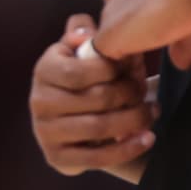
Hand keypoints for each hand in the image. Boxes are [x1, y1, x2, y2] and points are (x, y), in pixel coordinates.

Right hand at [30, 14, 158, 178]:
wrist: (68, 118)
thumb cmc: (81, 79)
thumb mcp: (78, 50)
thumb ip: (81, 33)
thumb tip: (83, 31)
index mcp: (44, 69)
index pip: (79, 70)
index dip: (112, 69)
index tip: (132, 66)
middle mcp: (39, 101)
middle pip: (95, 99)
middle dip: (129, 95)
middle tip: (146, 92)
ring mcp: (45, 132)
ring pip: (99, 127)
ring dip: (134, 120)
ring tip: (151, 113)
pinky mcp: (57, 157)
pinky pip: (97, 157)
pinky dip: (127, 149)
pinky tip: (147, 139)